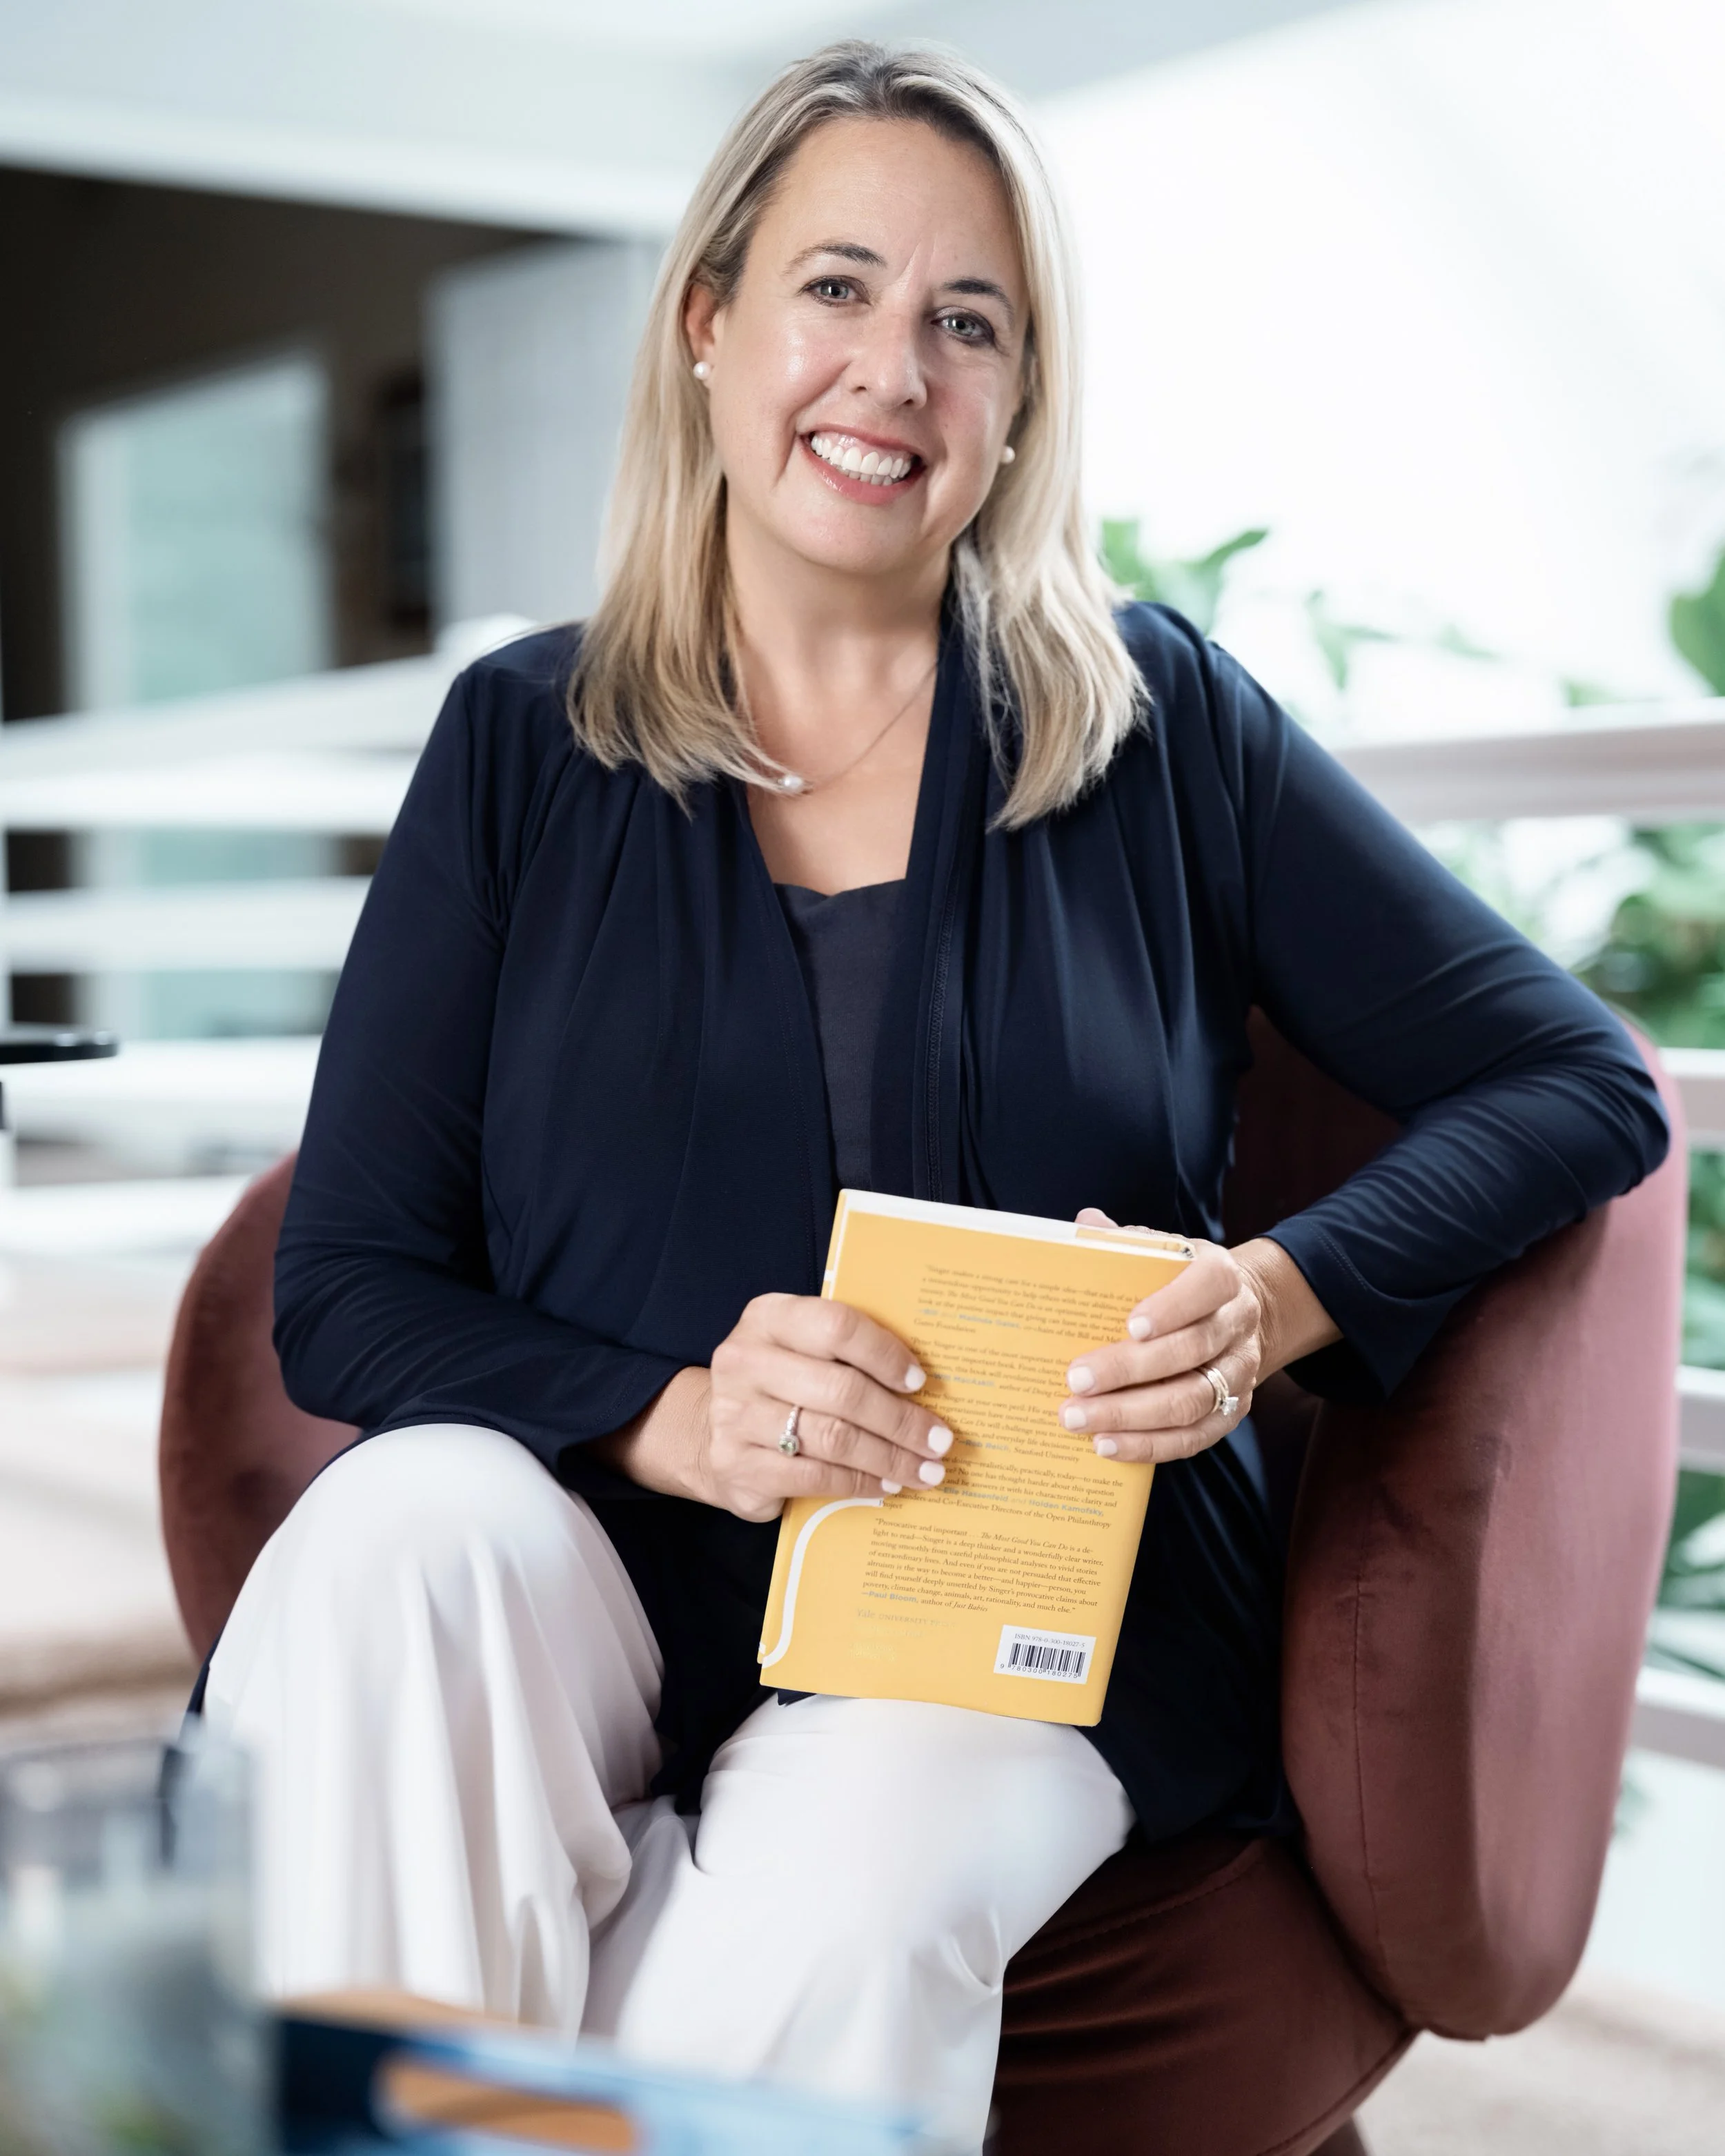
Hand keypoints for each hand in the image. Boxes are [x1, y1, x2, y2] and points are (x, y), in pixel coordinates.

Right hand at [597, 1294, 953, 1522]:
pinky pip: (814, 1476)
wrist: (707, 1432)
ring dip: (888, 1457)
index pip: (837, 1326)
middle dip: (901, 1420)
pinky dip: (859, 1483)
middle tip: (940, 1440)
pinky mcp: (737, 1464)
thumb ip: (846, 1352)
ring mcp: (735, 1414)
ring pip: (833, 1438)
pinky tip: (885, 1485)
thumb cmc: (777, 1384)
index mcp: (768, 1318)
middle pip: (842, 1390)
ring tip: (924, 1470)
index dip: (885, 1354)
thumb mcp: (798, 1349)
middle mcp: (744, 1361)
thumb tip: (926, 1382)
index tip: (920, 1381)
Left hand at [1056, 1209, 1337, 1464]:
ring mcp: (1239, 1373)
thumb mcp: (1161, 1252)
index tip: (1129, 1325)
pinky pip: (1194, 1438)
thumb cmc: (1179, 1280)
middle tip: (1075, 1379)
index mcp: (1222, 1276)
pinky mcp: (1232, 1412)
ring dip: (1131, 1415)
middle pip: (1191, 1351)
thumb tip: (1084, 1224)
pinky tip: (1106, 1445)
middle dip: (1130, 1369)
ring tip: (1079, 1419)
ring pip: (1192, 1400)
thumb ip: (1125, 1241)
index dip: (1173, 1306)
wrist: (1235, 1314)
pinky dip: (1150, 1446)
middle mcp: (1238, 1324)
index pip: (1208, 1286)